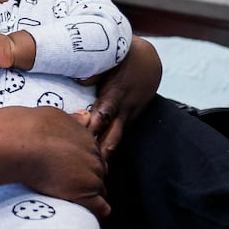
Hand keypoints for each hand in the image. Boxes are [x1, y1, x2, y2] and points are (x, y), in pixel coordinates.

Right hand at [8, 107, 108, 217]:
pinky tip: (89, 215)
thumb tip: (85, 116)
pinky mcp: (85, 194)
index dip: (83, 164)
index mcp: (87, 139)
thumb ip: (74, 120)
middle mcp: (93, 157)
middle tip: (70, 185)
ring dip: (89, 195)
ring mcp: (92, 176)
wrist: (22, 143)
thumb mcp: (57, 116)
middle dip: (87, 179)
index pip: (93, 156)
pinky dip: (96, 211)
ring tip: (74, 201)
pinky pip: (101, 208)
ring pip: (99, 190)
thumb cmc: (32, 129)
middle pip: (98, 173)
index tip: (72, 169)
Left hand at [84, 35, 160, 159]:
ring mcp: (130, 115)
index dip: (92, 127)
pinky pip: (120, 134)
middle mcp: (125, 108)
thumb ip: (95, 70)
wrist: (149, 59)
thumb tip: (80, 80)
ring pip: (117, 139)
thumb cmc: (124, 56)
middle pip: (113, 135)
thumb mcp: (112, 57)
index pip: (104, 114)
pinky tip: (99, 161)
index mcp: (117, 93)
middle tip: (86, 169)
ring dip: (105, 154)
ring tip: (92, 173)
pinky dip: (110, 145)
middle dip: (100, 152)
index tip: (79, 139)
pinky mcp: (131, 118)